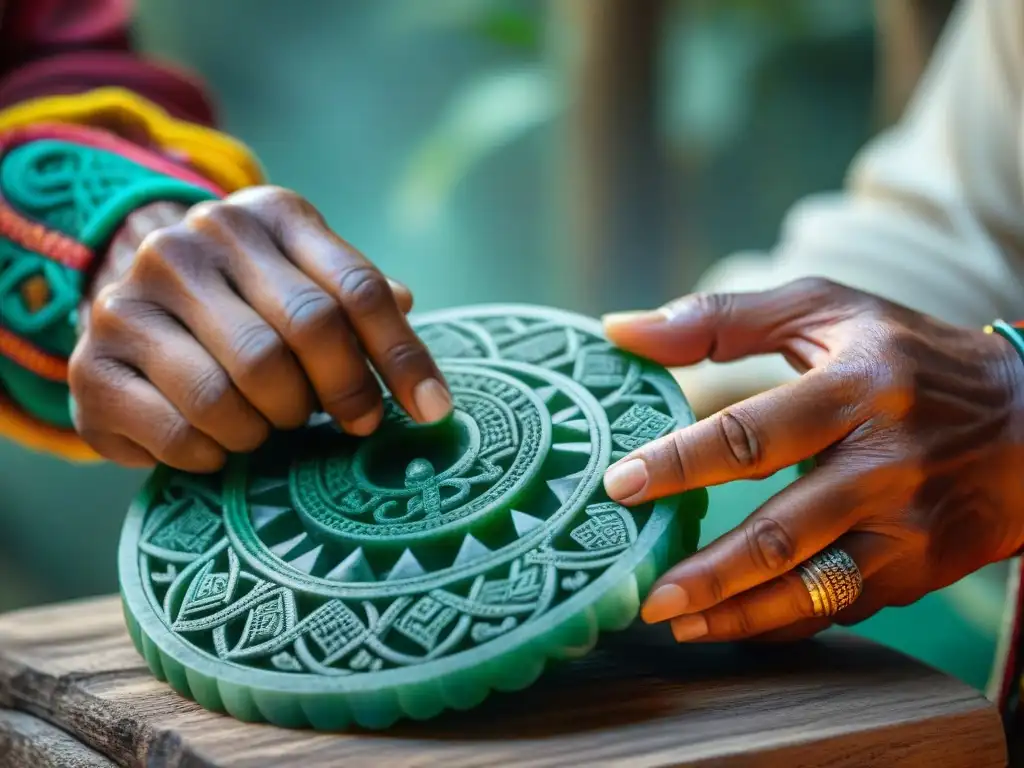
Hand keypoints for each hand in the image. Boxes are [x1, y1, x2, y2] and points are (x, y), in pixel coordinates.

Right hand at [70, 187, 450, 471]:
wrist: (133, 308)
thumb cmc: (249, 305)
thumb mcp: (309, 281)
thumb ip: (359, 302)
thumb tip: (413, 329)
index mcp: (264, 217)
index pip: (355, 289)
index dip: (403, 358)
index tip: (433, 412)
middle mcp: (190, 243)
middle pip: (303, 334)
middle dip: (341, 395)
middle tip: (350, 422)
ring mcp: (130, 299)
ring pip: (239, 390)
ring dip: (273, 428)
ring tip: (274, 426)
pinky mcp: (91, 365)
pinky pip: (184, 433)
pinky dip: (218, 454)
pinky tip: (222, 443)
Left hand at [601, 278, 1023, 641]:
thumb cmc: (909, 356)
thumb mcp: (827, 312)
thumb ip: (721, 318)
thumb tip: (621, 329)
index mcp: (854, 389)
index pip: (752, 435)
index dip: (680, 463)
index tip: (620, 486)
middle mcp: (885, 465)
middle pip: (779, 534)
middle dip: (706, 573)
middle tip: (644, 593)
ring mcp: (908, 527)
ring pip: (811, 589)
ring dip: (737, 615)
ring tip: (674, 621)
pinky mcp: (921, 570)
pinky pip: (838, 607)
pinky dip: (781, 622)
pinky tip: (731, 625)